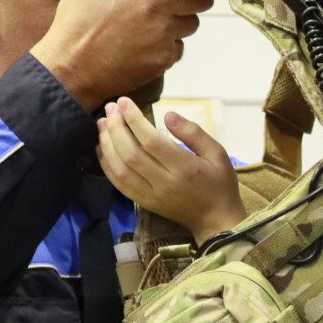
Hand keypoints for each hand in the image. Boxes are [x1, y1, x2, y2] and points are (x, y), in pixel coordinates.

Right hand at [31, 0, 219, 111]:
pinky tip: (144, 44)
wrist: (72, 66)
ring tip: (149, 24)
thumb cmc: (79, 18)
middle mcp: (158, 6)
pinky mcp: (165, 58)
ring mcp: (164, 34)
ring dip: (179, 21)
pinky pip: (179, 46)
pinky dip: (168, 44)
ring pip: (192, 23)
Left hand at [97, 98, 247, 243]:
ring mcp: (151, 195)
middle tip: (111, 108)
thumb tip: (168, 115)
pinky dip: (106, 164)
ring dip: (107, 144)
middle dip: (116, 127)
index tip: (124, 102)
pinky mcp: (144, 203)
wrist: (216, 220)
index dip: (134, 119)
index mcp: (184, 168)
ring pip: (120, 168)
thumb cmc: (219, 183)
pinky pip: (119, 184)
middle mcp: (164, 182)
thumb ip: (194, 133)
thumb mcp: (218, 153)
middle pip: (131, 153)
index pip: (151, 141)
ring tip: (103, 123)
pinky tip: (102, 147)